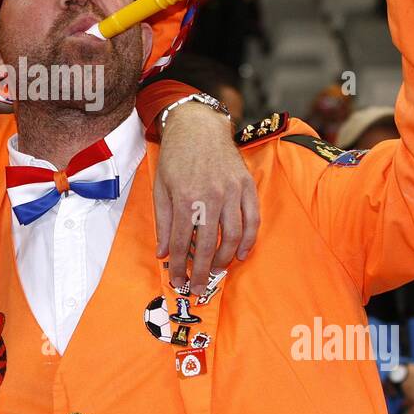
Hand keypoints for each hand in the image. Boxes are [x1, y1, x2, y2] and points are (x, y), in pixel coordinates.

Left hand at [154, 102, 259, 293]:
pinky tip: (241, 253)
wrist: (199, 126)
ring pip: (233, 235)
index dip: (179, 265)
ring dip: (224, 259)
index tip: (178, 281)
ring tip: (215, 271)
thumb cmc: (176, 156)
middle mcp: (210, 196)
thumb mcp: (160, 187)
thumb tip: (164, 253)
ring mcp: (232, 191)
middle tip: (197, 287)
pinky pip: (253, 219)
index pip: (182, 242)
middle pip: (207, 244)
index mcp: (185, 197)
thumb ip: (163, 221)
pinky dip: (249, 239)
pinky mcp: (247, 186)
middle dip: (201, 271)